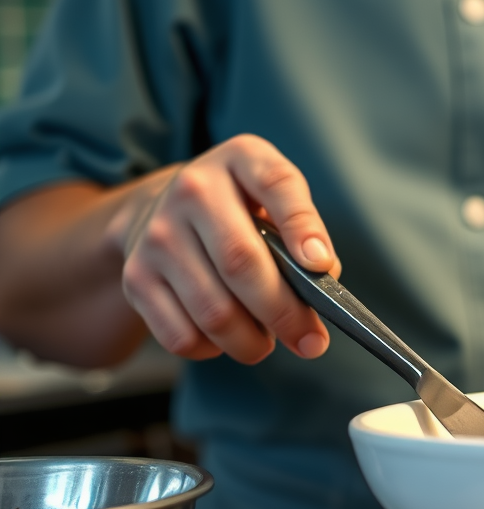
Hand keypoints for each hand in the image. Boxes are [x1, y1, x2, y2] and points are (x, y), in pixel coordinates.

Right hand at [115, 135, 339, 363]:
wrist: (164, 207)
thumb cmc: (241, 209)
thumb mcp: (275, 197)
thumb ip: (304, 230)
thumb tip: (321, 279)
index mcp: (241, 159)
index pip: (277, 184)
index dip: (302, 227)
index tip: (321, 266)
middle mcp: (194, 189)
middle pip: (242, 263)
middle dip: (285, 313)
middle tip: (310, 341)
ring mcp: (159, 234)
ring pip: (213, 310)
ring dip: (251, 341)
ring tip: (268, 341)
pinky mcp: (136, 276)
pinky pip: (181, 334)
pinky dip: (213, 349)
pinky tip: (226, 336)